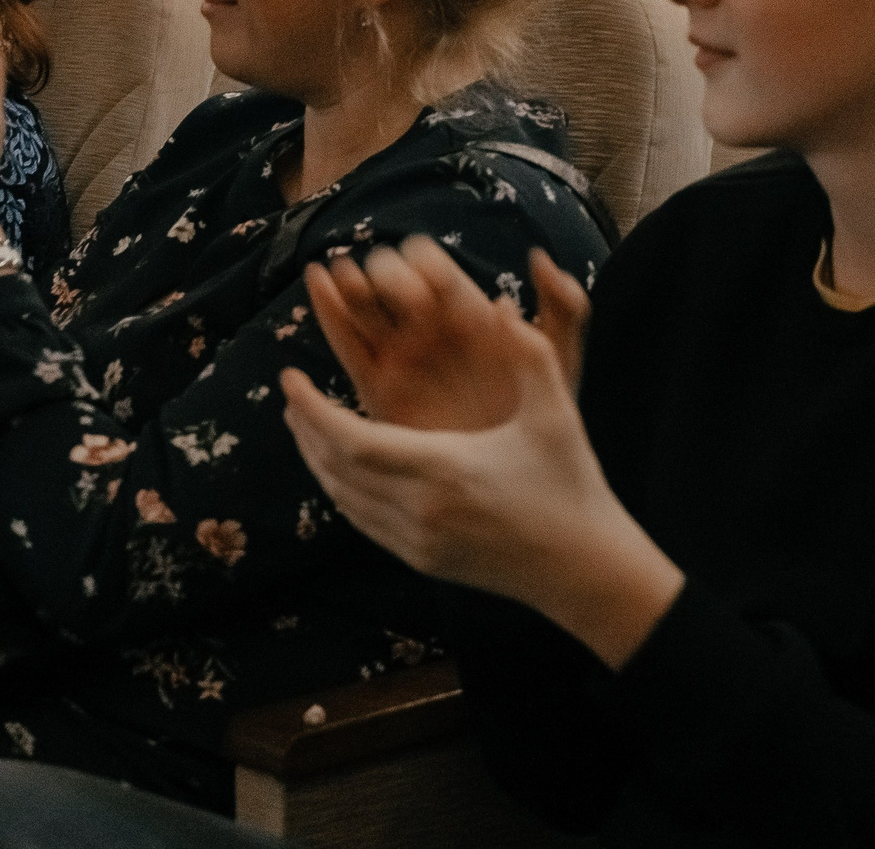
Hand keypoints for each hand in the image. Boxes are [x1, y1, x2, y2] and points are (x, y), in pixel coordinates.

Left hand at [281, 249, 676, 666]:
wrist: (585, 570)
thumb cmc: (572, 484)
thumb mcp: (556, 412)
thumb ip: (531, 353)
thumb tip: (502, 304)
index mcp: (444, 468)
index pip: (350, 439)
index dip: (311, 409)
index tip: (290, 377)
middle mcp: (421, 511)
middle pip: (334, 468)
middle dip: (304, 428)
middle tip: (291, 394)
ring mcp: (418, 542)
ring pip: (342, 498)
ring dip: (316, 459)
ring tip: (304, 424)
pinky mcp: (422, 561)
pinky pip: (362, 522)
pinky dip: (340, 490)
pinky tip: (338, 467)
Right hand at [306, 242, 589, 432]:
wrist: (517, 488)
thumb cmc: (544, 423)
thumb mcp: (560, 367)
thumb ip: (563, 312)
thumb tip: (542, 260)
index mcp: (469, 318)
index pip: (436, 272)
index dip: (423, 265)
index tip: (424, 275)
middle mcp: (430, 332)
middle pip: (393, 283)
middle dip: (384, 277)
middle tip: (387, 290)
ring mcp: (399, 357)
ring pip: (365, 308)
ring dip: (349, 285)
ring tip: (338, 274)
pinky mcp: (376, 388)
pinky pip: (348, 344)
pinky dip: (330, 311)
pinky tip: (318, 284)